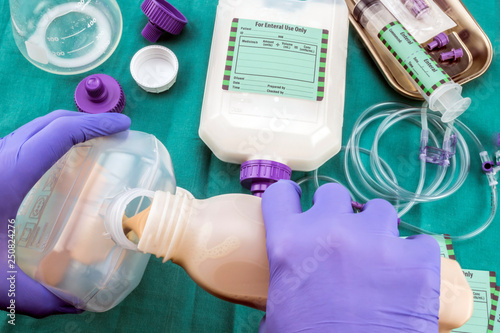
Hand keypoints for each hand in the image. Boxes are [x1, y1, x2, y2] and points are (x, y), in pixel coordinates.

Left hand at [0, 110, 130, 317]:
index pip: (60, 133)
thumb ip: (37, 297)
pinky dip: (51, 142)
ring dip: (69, 129)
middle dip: (87, 121)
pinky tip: (59, 166)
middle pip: (51, 122)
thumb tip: (76, 306)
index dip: (96, 125)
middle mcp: (1, 156)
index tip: (124, 128)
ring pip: (37, 129)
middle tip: (115, 135)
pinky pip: (26, 142)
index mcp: (9, 173)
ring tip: (94, 146)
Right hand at [260, 180, 439, 332]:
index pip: (280, 195)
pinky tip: (408, 278)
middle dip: (336, 211)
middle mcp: (331, 231)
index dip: (288, 199)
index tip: (297, 205)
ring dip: (376, 230)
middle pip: (333, 193)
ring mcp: (377, 241)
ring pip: (379, 211)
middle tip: (340, 237)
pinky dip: (413, 258)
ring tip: (378, 257)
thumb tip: (291, 281)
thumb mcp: (278, 312)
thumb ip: (283, 281)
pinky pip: (418, 244)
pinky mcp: (417, 260)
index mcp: (289, 243)